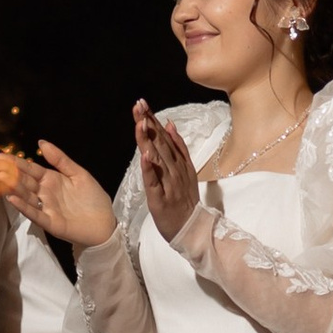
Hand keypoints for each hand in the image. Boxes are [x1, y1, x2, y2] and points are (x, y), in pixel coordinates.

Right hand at [11, 139, 117, 248]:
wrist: (106, 224)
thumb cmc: (93, 199)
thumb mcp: (78, 174)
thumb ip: (60, 159)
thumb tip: (41, 141)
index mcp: (51, 180)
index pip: (29, 169)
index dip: (14, 162)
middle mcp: (45, 193)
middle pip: (23, 181)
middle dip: (7, 171)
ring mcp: (46, 208)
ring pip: (26, 196)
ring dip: (12, 187)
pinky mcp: (51, 223)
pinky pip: (35, 214)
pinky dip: (24, 207)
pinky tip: (13, 199)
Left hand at [132, 100, 200, 238]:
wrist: (192, 228)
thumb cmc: (185, 200)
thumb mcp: (186, 169)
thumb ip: (178, 147)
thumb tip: (170, 124)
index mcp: (178, 162)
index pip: (163, 136)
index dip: (152, 119)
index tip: (142, 104)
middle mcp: (174, 169)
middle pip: (159, 142)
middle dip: (149, 123)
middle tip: (139, 105)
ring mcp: (168, 183)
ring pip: (157, 158)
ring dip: (149, 140)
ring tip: (141, 123)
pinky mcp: (160, 198)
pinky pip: (154, 182)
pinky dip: (150, 168)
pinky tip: (144, 155)